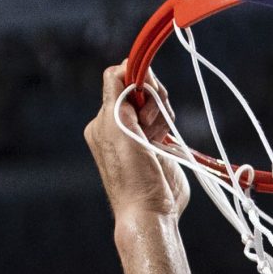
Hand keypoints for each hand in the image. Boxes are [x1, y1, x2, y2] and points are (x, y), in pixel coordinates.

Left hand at [85, 64, 189, 224]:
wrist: (149, 210)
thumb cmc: (129, 172)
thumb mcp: (115, 123)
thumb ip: (117, 90)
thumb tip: (127, 63)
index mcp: (104, 118)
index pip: (121, 79)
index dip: (137, 81)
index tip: (145, 94)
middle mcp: (121, 123)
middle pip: (144, 89)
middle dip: (153, 102)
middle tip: (148, 126)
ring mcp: (142, 134)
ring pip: (159, 104)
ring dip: (162, 117)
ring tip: (156, 139)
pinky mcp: (161, 146)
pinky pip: (168, 121)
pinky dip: (168, 126)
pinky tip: (163, 141)